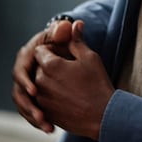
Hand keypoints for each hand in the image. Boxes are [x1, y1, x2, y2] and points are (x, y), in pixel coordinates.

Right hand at [11, 19, 74, 131]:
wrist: (63, 55)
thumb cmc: (62, 42)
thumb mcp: (64, 38)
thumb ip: (65, 33)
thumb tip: (71, 24)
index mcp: (26, 56)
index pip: (20, 70)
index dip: (26, 81)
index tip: (35, 91)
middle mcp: (22, 72)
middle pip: (18, 92)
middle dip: (29, 106)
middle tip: (41, 116)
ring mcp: (25, 87)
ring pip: (23, 105)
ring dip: (33, 117)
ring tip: (47, 126)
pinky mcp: (31, 98)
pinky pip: (29, 112)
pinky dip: (37, 122)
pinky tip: (51, 128)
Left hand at [32, 21, 113, 139]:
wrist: (103, 117)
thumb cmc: (98, 85)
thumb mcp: (90, 58)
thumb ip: (76, 40)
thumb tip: (74, 23)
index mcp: (49, 65)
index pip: (40, 50)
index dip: (52, 51)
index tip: (66, 56)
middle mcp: (40, 82)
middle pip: (38, 67)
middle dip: (49, 66)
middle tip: (69, 71)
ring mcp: (41, 99)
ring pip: (39, 84)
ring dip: (49, 82)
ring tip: (70, 86)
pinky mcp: (45, 113)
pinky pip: (42, 100)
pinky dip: (50, 97)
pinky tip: (68, 98)